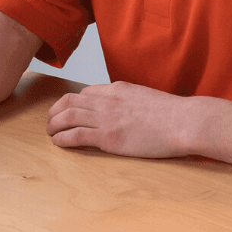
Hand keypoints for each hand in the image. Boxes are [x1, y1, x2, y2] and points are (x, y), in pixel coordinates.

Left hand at [46, 81, 191, 158]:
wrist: (182, 121)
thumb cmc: (169, 112)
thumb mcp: (140, 95)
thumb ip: (124, 98)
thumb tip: (118, 106)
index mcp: (113, 89)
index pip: (83, 93)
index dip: (70, 103)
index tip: (66, 111)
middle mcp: (104, 101)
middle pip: (69, 102)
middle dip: (55, 111)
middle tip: (50, 120)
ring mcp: (105, 119)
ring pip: (68, 117)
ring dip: (54, 124)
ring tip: (49, 132)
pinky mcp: (109, 137)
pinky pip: (77, 135)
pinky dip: (63, 138)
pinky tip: (57, 142)